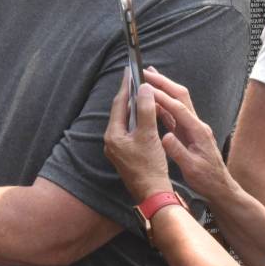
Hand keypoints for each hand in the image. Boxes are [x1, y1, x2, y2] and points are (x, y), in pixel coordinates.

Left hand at [104, 70, 173, 201]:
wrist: (153, 194)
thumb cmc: (151, 166)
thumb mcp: (149, 134)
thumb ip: (145, 109)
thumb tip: (144, 88)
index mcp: (113, 135)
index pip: (119, 104)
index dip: (126, 86)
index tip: (129, 71)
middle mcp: (111, 141)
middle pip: (120, 112)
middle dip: (129, 96)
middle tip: (136, 79)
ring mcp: (117, 149)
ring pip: (125, 122)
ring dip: (134, 109)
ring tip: (142, 94)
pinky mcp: (125, 155)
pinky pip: (129, 131)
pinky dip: (137, 121)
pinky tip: (145, 117)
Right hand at [144, 69, 235, 202]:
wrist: (220, 187)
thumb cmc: (207, 180)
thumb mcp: (192, 169)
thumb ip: (178, 151)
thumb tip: (165, 136)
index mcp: (198, 131)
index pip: (179, 107)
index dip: (162, 96)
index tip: (146, 88)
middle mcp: (197, 124)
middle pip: (180, 96)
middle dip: (164, 83)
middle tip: (146, 72)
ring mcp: (193, 126)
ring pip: (177, 101)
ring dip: (163, 89)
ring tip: (148, 79)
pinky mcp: (188, 132)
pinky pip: (174, 113)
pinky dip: (163, 103)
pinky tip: (153, 100)